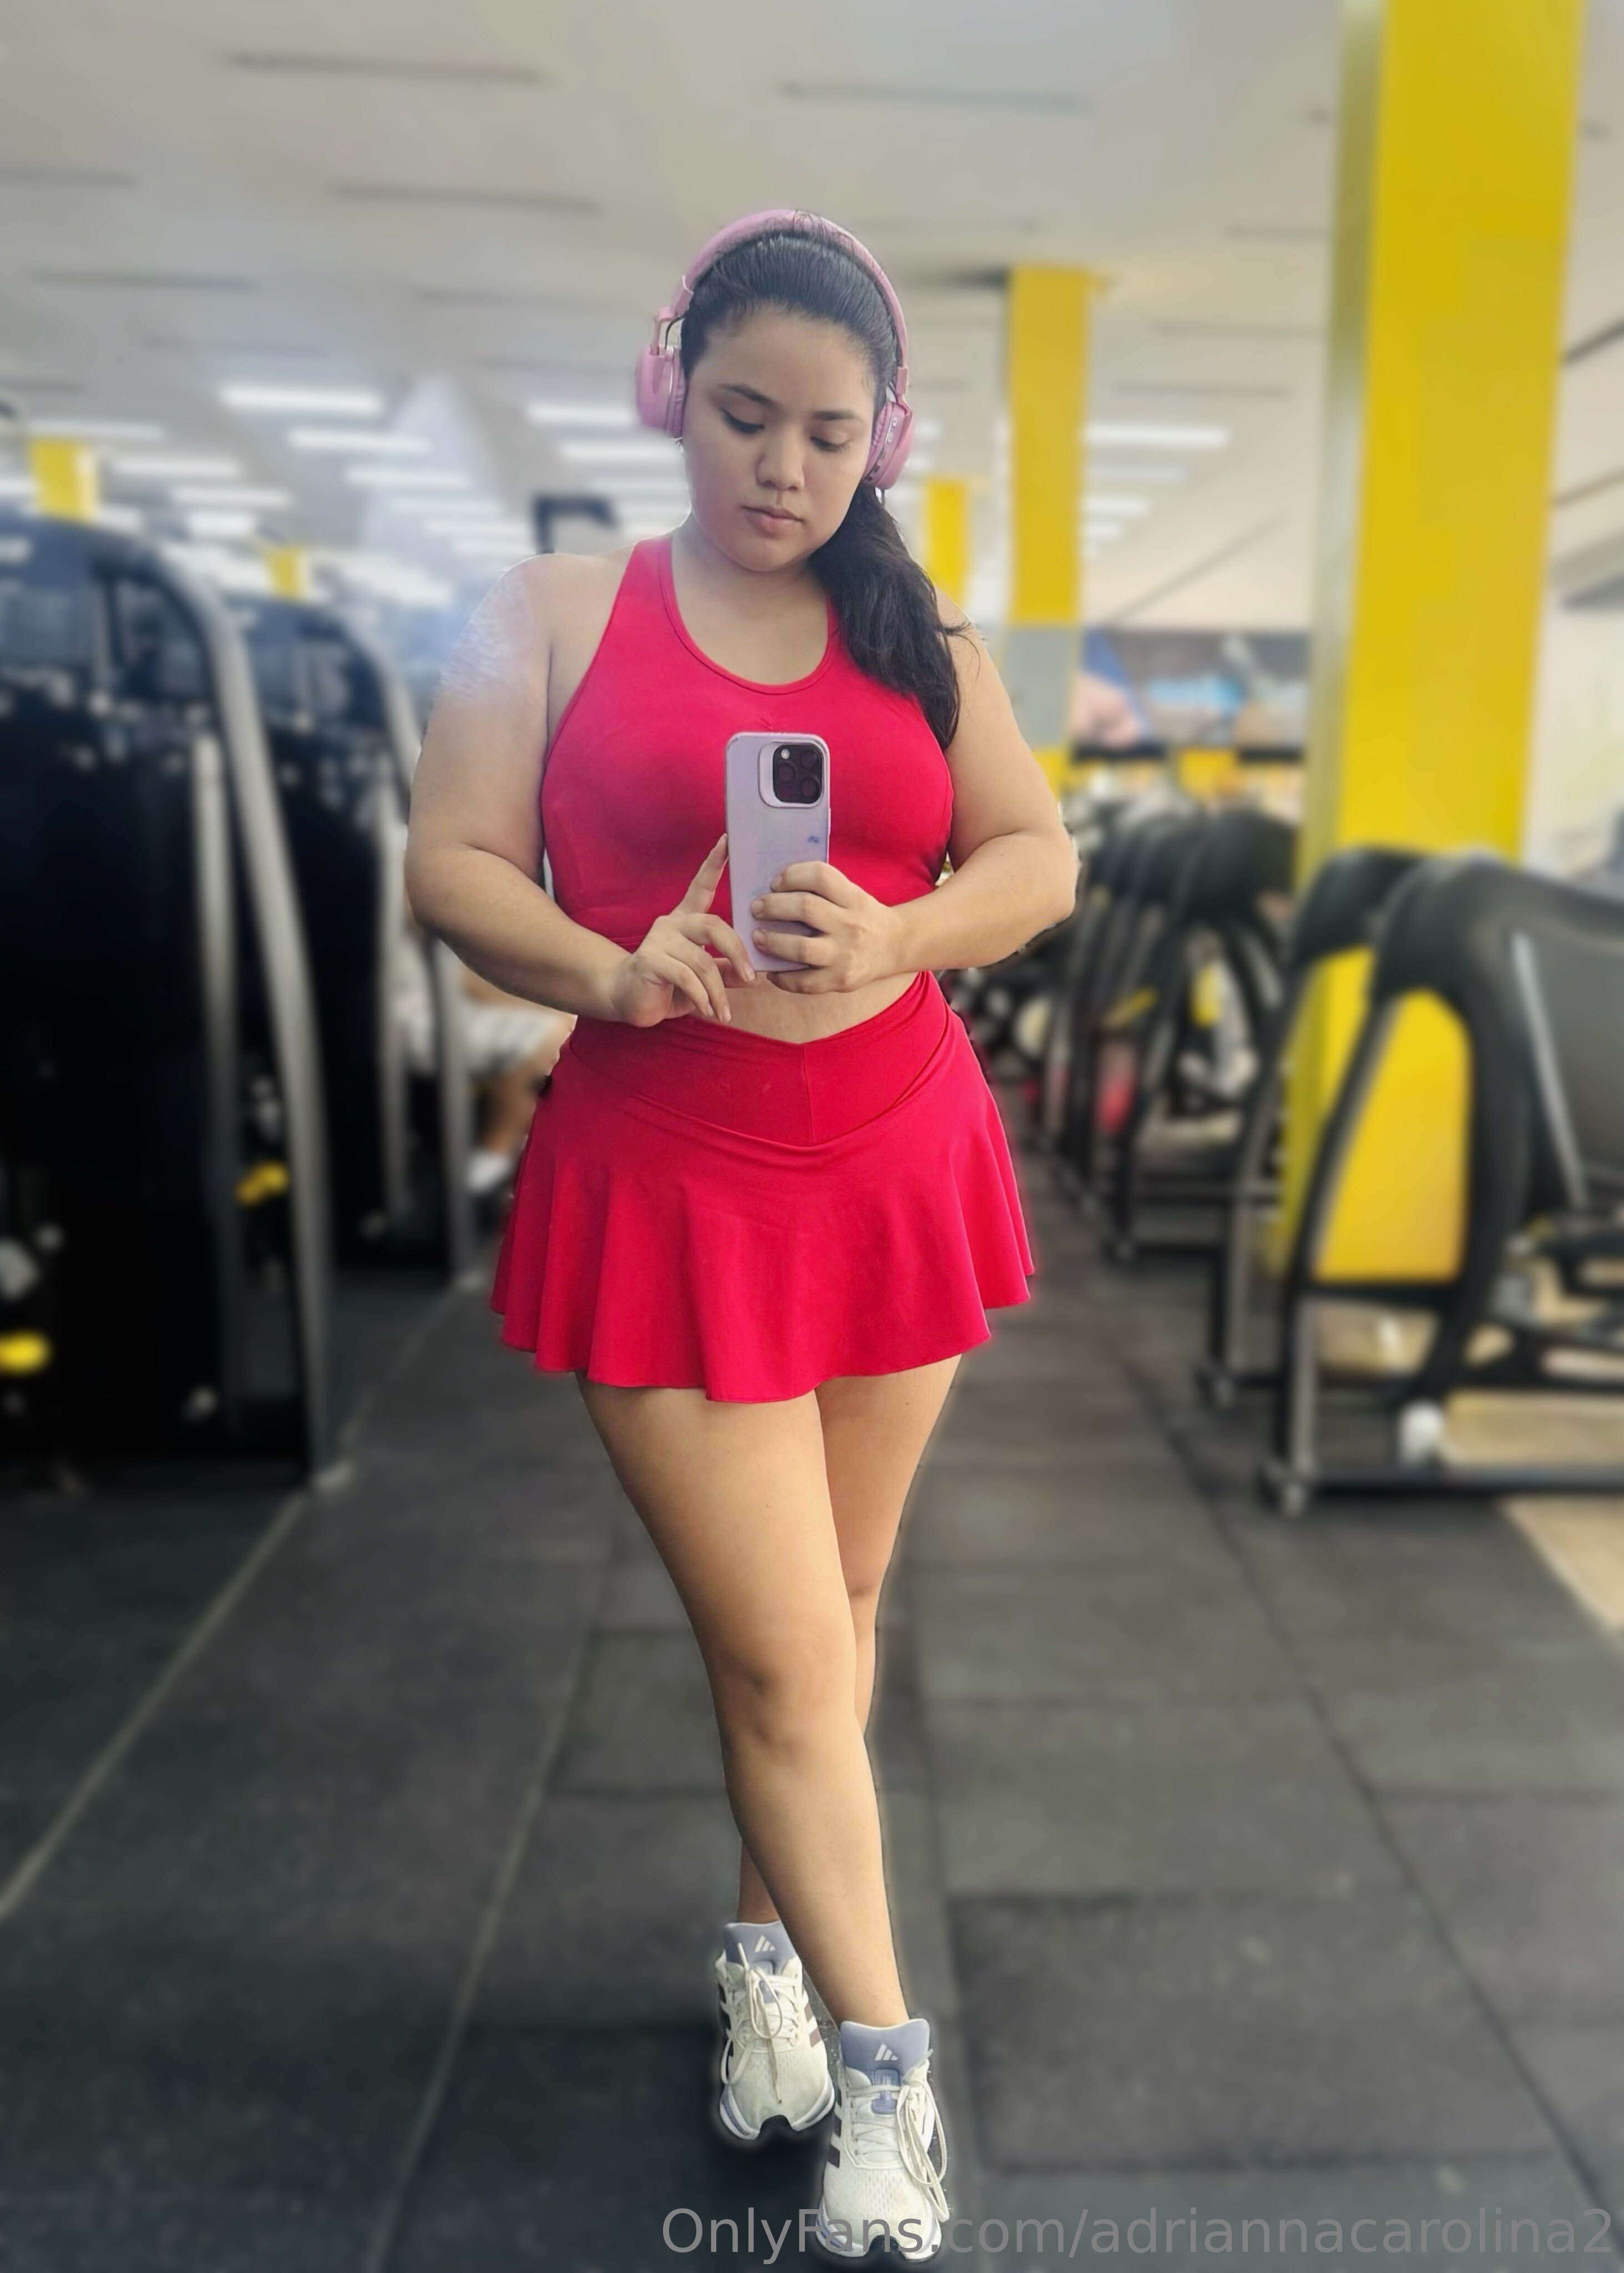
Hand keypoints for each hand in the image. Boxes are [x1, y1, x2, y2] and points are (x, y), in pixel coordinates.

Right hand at [606, 835, 756, 1026]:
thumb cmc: (668, 986)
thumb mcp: (704, 979)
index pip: (701, 886)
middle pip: (713, 925)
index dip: (714, 863)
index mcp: (686, 920)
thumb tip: (754, 974)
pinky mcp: (650, 960)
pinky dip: (702, 997)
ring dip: (718, 990)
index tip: (728, 840)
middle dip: (737, 952)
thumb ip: (726, 971)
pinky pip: (686, 977)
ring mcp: (659, 940)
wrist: (627, 999)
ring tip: (724, 1011)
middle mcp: (672, 923)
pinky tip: (707, 1010)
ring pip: (702, 960)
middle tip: (750, 978)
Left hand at [749, 860, 906, 992]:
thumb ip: (823, 890)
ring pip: (801, 948)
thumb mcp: (852, 894)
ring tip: (758, 937)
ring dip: (772, 942)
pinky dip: (782, 978)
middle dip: (773, 906)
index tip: (775, 882)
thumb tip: (774, 890)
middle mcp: (850, 925)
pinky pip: (804, 982)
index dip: (792, 875)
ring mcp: (845, 955)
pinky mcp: (840, 981)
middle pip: (805, 908)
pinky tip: (772, 971)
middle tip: (757, 908)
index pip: (820, 876)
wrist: (894, 946)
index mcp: (853, 898)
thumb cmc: (862, 916)